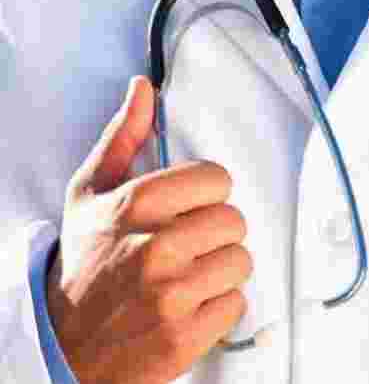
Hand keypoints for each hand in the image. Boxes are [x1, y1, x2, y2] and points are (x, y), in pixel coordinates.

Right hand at [47, 76, 252, 383]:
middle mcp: (157, 247)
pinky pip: (237, 302)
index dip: (207, 194)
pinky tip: (190, 303)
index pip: (219, 179)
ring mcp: (173, 294)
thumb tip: (143, 89)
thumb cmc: (85, 261)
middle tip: (189, 244)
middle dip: (216, 232)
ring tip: (189, 274)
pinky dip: (219, 305)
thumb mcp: (90, 194)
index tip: (192, 206)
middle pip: (235, 220)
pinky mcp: (186, 335)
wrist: (66, 340)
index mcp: (137, 205)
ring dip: (221, 268)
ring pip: (241, 261)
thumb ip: (122, 137)